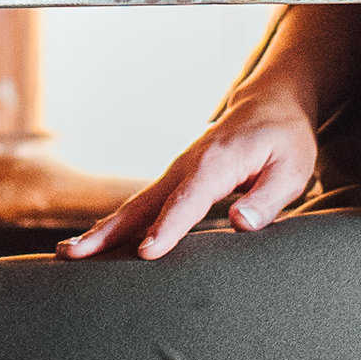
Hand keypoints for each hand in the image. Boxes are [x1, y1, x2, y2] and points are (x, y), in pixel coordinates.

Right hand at [58, 89, 319, 263]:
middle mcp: (186, 166)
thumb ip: (268, 198)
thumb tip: (240, 222)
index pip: (188, 201)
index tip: (146, 252)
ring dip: (101, 230)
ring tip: (68, 254)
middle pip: (143, 203)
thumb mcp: (292, 169)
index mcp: (217, 163)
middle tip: (74, 255)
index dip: (167, 228)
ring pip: (134, 205)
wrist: (268, 104)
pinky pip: (141, 205)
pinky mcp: (173, 180)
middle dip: (108, 230)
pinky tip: (96, 244)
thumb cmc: (285, 140)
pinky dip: (115, 224)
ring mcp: (175, 172)